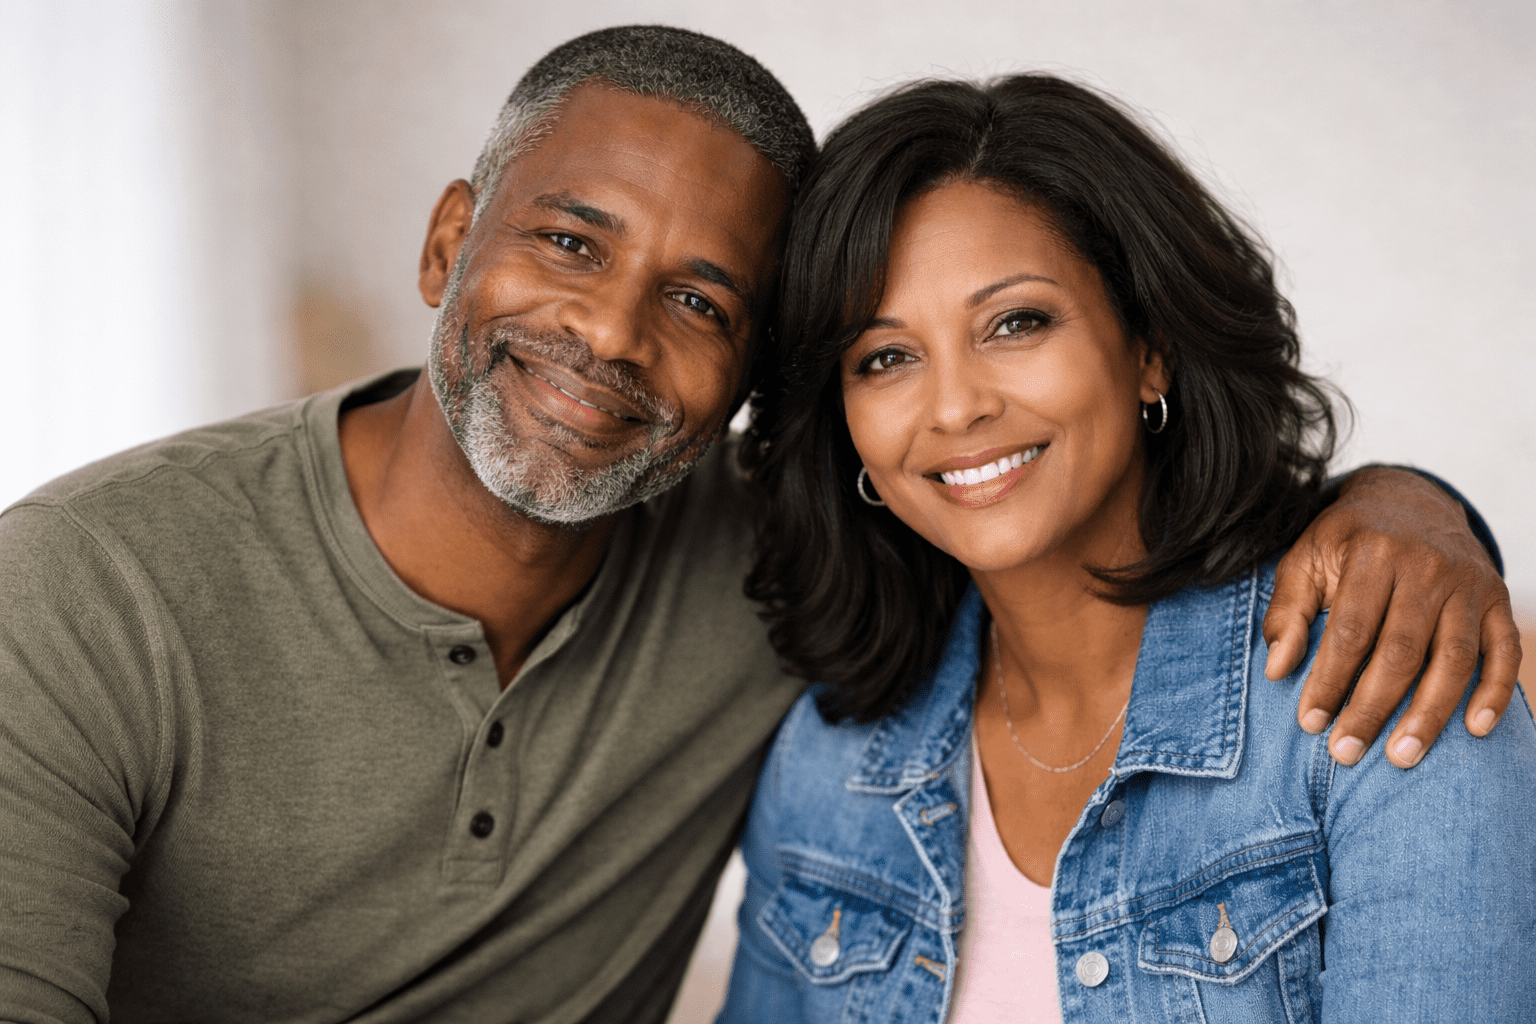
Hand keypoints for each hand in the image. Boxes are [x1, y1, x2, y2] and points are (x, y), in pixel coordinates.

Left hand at [1263, 467, 1521, 767]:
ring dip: (1429, 714)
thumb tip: (1275, 670)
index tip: (1309, 723)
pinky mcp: (1497, 598)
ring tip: (1402, 756)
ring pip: (1453, 658)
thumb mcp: (1305, 560)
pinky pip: (1504, 650)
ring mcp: (1467, 584)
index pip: (1350, 630)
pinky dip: (1494, 691)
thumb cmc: (1347, 542)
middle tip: (1347, 752)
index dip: (1329, 680)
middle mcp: (1426, 567)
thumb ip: (1287, 612)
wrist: (1411, 499)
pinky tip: (1475, 729)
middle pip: (1401, 651)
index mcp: (1373, 553)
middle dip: (1373, 708)